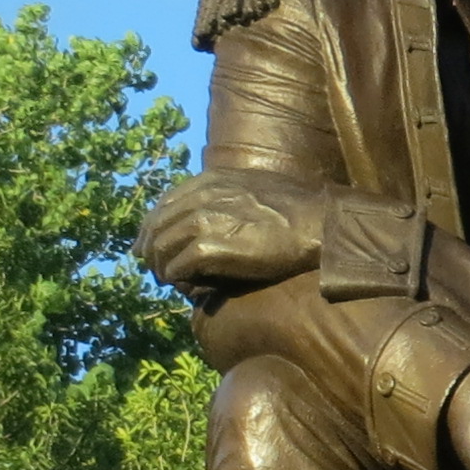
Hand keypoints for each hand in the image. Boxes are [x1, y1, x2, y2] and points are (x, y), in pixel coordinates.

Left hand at [137, 171, 326, 293]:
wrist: (318, 222)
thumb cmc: (298, 209)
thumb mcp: (255, 187)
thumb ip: (229, 195)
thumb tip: (215, 216)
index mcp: (209, 181)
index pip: (163, 204)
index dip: (153, 229)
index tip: (152, 247)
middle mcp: (200, 197)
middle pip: (155, 227)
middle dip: (152, 252)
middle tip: (159, 272)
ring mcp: (203, 221)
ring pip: (160, 249)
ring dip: (163, 269)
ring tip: (175, 283)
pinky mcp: (209, 248)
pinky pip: (176, 269)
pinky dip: (178, 281)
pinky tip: (190, 288)